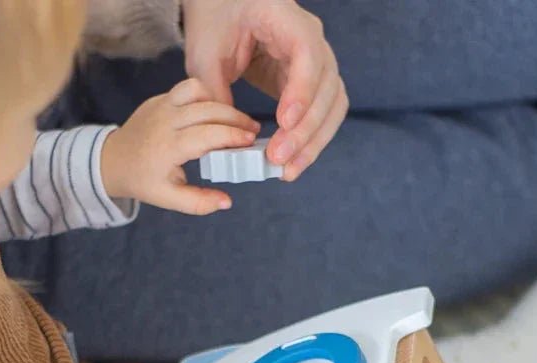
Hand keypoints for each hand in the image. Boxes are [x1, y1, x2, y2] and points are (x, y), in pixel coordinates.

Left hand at [101, 78, 260, 214]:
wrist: (112, 161)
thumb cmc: (143, 181)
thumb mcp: (169, 198)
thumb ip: (198, 203)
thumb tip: (227, 202)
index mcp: (169, 146)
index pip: (208, 134)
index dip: (233, 136)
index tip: (251, 142)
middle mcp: (166, 120)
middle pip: (209, 109)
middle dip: (235, 118)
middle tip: (252, 131)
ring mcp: (161, 104)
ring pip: (198, 90)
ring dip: (220, 103)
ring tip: (234, 120)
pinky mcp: (160, 98)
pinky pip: (188, 89)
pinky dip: (206, 97)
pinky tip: (214, 115)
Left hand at [182, 0, 347, 180]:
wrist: (225, 5)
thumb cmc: (215, 19)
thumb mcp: (205, 52)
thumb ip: (215, 91)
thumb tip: (227, 138)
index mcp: (285, 19)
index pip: (307, 54)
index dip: (301, 90)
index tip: (284, 122)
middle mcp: (311, 39)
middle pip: (327, 86)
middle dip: (305, 129)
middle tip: (278, 159)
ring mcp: (316, 62)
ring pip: (332, 106)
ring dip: (314, 142)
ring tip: (287, 171)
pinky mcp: (310, 83)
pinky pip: (323, 114)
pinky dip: (311, 140)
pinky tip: (292, 163)